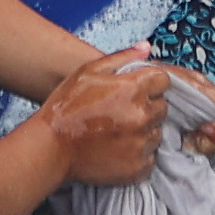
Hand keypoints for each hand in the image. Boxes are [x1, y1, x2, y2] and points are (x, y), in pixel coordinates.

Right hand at [30, 51, 179, 186]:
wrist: (50, 149)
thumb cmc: (66, 108)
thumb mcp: (88, 72)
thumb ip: (122, 58)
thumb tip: (147, 47)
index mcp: (133, 89)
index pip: (163, 81)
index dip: (149, 83)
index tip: (135, 90)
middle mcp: (142, 116)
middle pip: (162, 107)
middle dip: (146, 107)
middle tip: (121, 112)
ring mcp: (141, 144)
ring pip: (156, 133)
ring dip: (143, 131)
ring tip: (117, 132)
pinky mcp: (138, 168)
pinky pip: (149, 157)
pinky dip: (138, 154)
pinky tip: (118, 149)